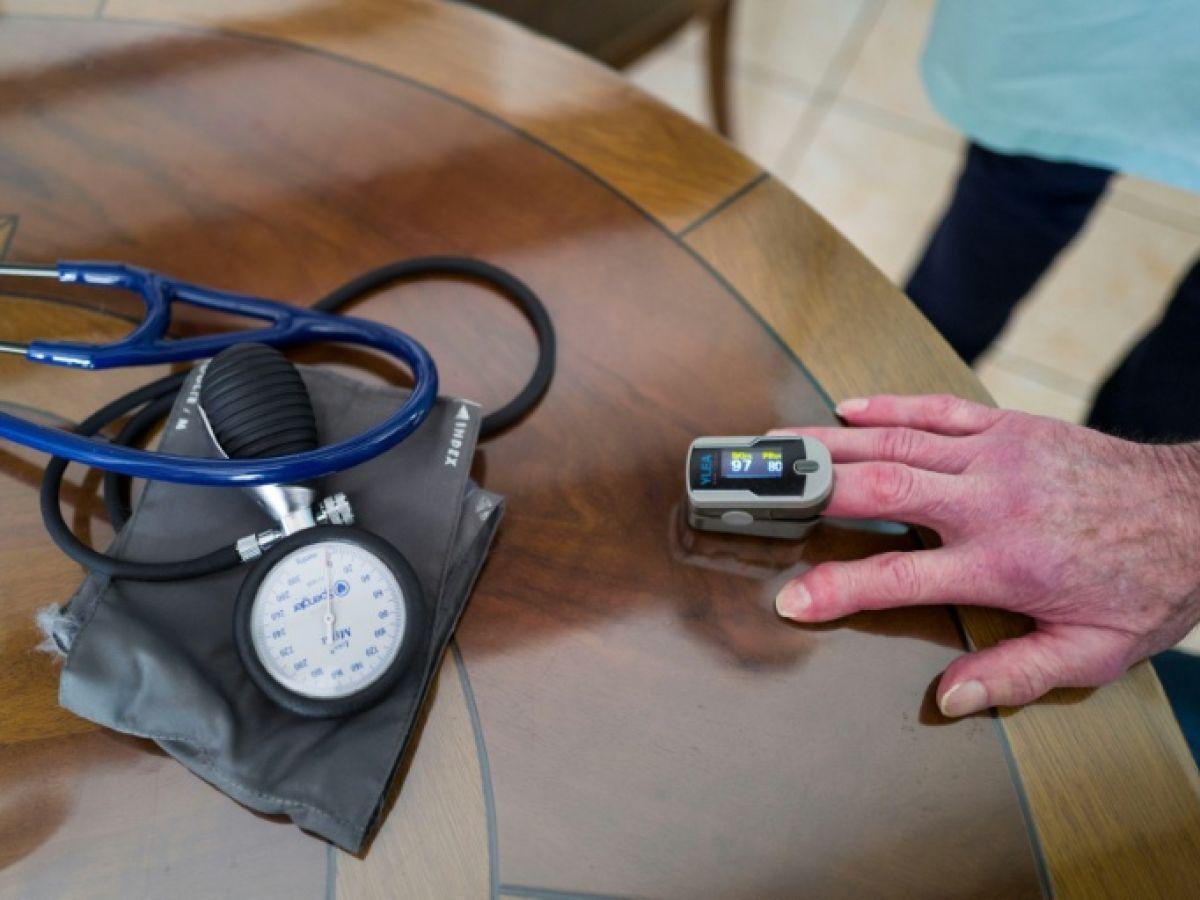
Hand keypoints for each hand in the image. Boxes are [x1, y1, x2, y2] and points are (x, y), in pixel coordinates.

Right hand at [773, 394, 1199, 717]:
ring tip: (776, 444)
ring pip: (895, 443)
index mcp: (1003, 563)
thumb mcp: (1094, 652)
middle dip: (808, 491)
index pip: (897, 577)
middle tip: (755, 491)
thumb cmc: (1147, 580)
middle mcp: (989, 503)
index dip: (835, 591)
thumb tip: (951, 697)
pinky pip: (936, 410)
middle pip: (879, 490)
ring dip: (829, 444)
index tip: (792, 598)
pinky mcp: (1010, 427)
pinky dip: (887, 407)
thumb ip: (1017, 674)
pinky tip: (848, 409)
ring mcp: (996, 456)